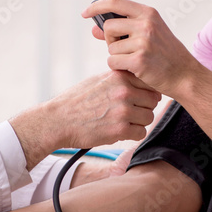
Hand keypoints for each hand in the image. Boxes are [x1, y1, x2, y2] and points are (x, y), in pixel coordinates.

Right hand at [10, 70, 159, 169]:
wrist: (59, 120)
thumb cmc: (77, 100)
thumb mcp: (98, 80)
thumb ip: (119, 78)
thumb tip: (139, 77)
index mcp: (119, 76)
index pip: (149, 82)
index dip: (145, 91)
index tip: (138, 98)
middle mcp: (124, 91)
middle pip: (153, 100)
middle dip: (144, 107)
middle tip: (130, 112)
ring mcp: (123, 110)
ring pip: (149, 117)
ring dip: (139, 122)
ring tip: (123, 122)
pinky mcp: (120, 129)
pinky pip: (141, 133)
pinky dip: (133, 134)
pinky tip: (120, 131)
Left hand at [82, 0, 203, 97]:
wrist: (185, 75)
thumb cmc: (164, 54)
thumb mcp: (147, 35)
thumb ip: (121, 30)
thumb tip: (93, 29)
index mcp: (148, 13)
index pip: (115, 3)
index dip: (96, 6)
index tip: (86, 13)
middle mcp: (146, 24)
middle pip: (108, 27)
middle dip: (110, 39)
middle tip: (124, 48)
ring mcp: (143, 42)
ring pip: (110, 47)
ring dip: (117, 56)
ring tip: (135, 59)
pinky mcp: (139, 60)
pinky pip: (113, 61)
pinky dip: (119, 67)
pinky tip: (134, 69)